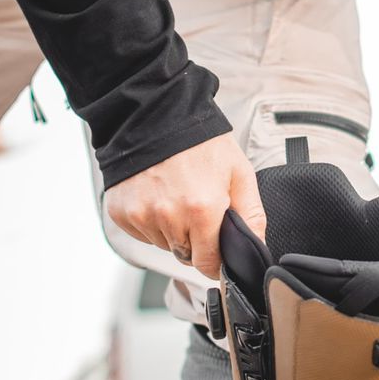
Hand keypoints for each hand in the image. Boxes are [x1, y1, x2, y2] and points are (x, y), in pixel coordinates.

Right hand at [105, 134, 265, 278]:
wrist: (160, 115)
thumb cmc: (202, 143)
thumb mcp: (239, 174)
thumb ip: (252, 216)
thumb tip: (257, 249)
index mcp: (201, 210)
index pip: (207, 264)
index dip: (215, 260)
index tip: (215, 249)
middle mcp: (168, 216)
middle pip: (184, 255)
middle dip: (194, 241)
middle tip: (196, 209)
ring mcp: (141, 214)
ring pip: (162, 244)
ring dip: (171, 231)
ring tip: (175, 196)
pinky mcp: (121, 211)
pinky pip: (141, 232)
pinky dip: (150, 221)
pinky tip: (157, 196)